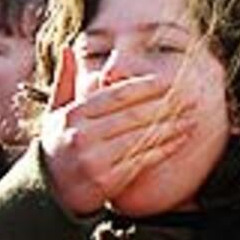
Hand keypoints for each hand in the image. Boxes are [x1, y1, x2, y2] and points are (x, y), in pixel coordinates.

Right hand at [39, 47, 195, 216]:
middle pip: (131, 115)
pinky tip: (179, 140)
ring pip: (139, 137)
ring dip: (170, 127)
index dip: (144, 87)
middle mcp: (81, 135)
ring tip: (191, 118)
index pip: (115, 95)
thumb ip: (65, 81)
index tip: (168, 80)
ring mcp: (93, 159)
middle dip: (164, 106)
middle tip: (189, 98)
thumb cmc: (56, 145)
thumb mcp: (54, 112)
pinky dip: (163, 149)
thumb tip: (68, 48)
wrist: (48, 191)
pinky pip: (141, 160)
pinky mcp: (105, 180)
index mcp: (72, 114)